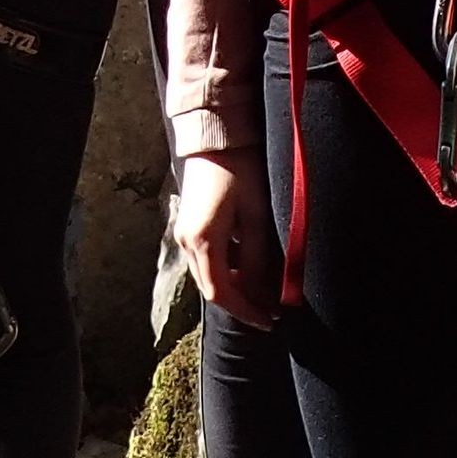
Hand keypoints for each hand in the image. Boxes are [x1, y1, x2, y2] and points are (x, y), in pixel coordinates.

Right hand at [175, 150, 282, 328]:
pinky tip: (250, 267)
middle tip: (271, 310)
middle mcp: (187, 241)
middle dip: (242, 301)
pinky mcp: (190, 223)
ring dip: (236, 285)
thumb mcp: (256, 215)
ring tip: (265, 291)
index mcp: (203, 242)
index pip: (222, 293)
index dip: (246, 311)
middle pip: (213, 286)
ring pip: (209, 273)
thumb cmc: (240, 170)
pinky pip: (207, 258)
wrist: (217, 136)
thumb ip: (257, 257)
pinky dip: (228, 268)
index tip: (268, 321)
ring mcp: (185, 232)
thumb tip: (264, 290)